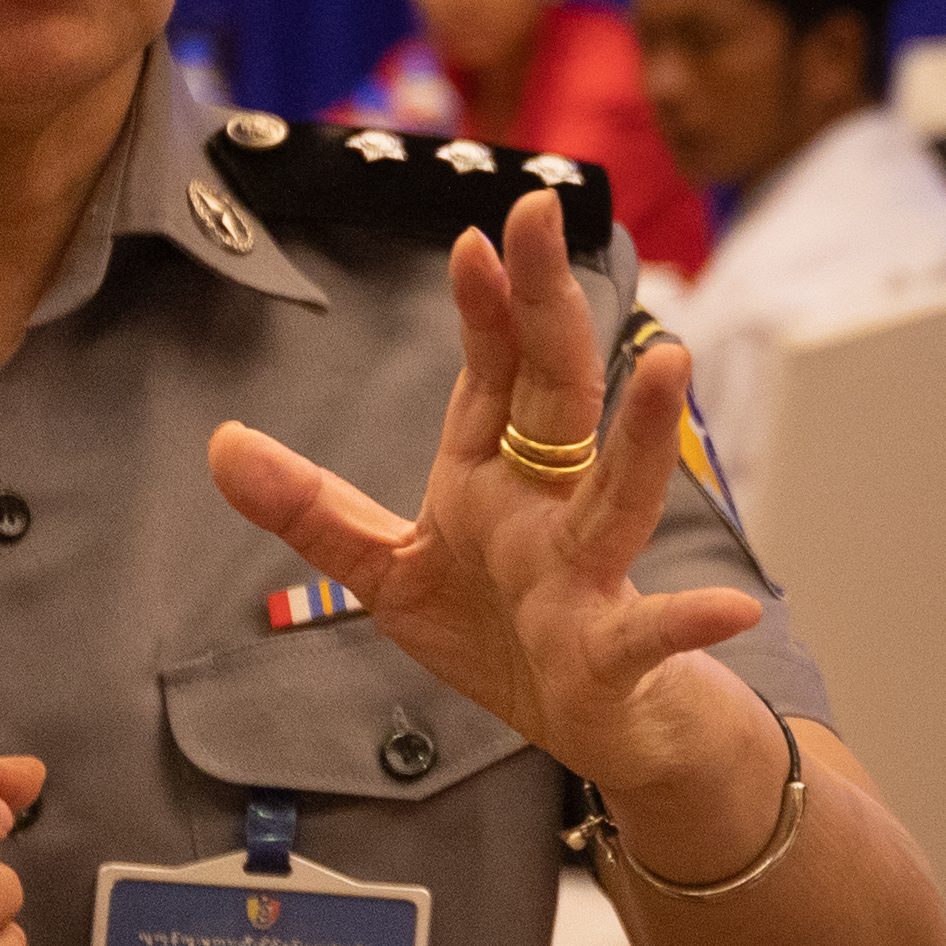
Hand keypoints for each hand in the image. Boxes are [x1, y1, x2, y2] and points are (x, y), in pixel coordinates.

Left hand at [201, 191, 772, 790]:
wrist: (598, 730)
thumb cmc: (503, 636)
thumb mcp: (388, 571)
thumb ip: (311, 508)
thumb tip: (219, 442)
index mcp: (496, 478)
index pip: (493, 376)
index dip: (483, 309)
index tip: (473, 240)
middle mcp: (550, 508)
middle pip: (556, 395)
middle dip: (547, 307)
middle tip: (542, 215)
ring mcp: (588, 575)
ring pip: (617, 494)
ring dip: (644, 434)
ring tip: (668, 361)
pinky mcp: (614, 652)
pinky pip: (650, 634)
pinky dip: (689, 620)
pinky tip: (727, 607)